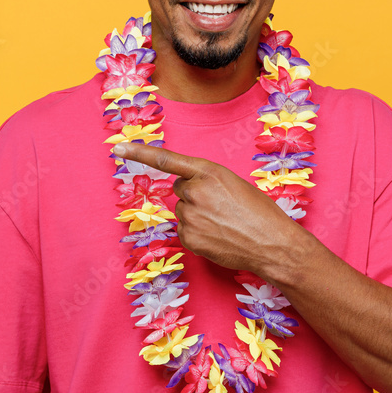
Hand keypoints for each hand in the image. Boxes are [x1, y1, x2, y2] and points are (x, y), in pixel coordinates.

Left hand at [112, 141, 298, 276]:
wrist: (273, 245)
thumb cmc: (260, 213)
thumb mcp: (234, 184)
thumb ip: (207, 181)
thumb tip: (188, 192)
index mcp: (209, 172)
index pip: (166, 159)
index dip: (139, 152)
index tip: (117, 147)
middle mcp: (195, 191)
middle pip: (180, 190)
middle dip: (195, 197)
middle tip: (221, 208)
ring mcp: (189, 215)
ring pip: (183, 211)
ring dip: (198, 216)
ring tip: (224, 224)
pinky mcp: (188, 237)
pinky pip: (185, 231)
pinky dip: (198, 234)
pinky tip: (218, 237)